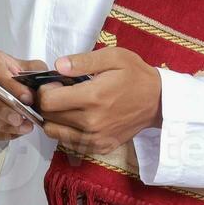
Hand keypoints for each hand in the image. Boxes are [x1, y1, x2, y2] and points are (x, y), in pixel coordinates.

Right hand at [0, 49, 49, 142]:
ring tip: (23, 127)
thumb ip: (37, 74)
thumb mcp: (28, 68)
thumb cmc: (15, 76)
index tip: (28, 98)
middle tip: (20, 118)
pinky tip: (15, 132)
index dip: (11, 86)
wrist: (2, 86)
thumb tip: (46, 88)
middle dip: (1, 108)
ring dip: (1, 124)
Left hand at [36, 47, 162, 156]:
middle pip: (48, 118)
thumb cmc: (135, 75)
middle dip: (48, 103)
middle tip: (61, 92)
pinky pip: (70, 142)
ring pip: (55, 133)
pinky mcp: (100, 147)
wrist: (158, 101)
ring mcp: (95, 139)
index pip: (48, 102)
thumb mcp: (113, 57)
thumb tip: (58, 66)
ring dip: (54, 119)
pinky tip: (78, 117)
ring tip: (68, 105)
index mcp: (92, 98)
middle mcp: (91, 122)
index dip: (45, 90)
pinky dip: (67, 130)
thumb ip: (83, 61)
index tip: (56, 83)